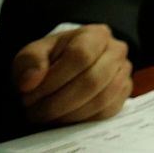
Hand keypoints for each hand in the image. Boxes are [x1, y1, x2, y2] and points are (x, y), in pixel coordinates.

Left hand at [11, 24, 130, 126]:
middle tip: (35, 111)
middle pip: (92, 81)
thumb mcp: (34, 53)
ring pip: (100, 99)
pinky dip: (81, 120)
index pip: (80, 55)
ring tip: (46, 116)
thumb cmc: (52, 59)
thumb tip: (30, 82)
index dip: (53, 80)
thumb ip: (29, 62)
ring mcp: (124, 72)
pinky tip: (63, 118)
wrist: (70, 66)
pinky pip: (106, 112)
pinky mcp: (124, 93)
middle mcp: (116, 50)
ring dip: (68, 114)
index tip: (30, 94)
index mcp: (95, 34)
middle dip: (58, 103)